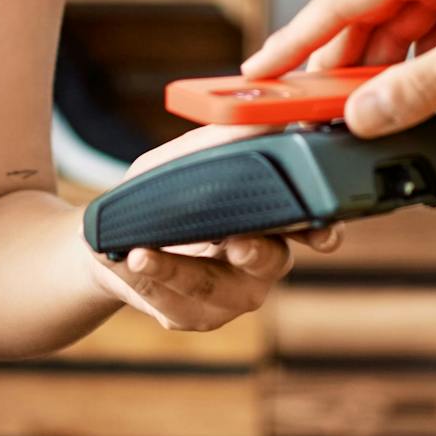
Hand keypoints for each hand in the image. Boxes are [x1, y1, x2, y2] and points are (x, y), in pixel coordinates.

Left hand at [84, 123, 341, 331]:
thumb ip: (219, 142)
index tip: (319, 229)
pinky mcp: (193, 316)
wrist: (114, 243)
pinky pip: (173, 300)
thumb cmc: (161, 196)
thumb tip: (257, 120)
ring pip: (214, 288)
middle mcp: (260, 262)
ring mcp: (228, 295)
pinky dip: (145, 277)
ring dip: (176, 269)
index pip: (310, 227)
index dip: (321, 229)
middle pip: (272, 262)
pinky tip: (127, 261)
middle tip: (235, 244)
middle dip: (255, 253)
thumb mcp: (182, 160)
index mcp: (271, 221)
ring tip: (140, 254)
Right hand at [253, 0, 435, 134]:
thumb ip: (416, 89)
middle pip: (368, 17)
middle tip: (309, 107)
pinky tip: (420, 99)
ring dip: (384, 72)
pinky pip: (435, 41)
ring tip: (364, 112)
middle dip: (340, 64)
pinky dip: (422, 70)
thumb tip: (360, 115)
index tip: (259, 69)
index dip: (296, 38)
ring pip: (402, 33)